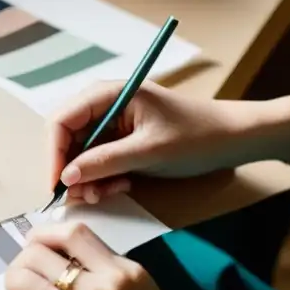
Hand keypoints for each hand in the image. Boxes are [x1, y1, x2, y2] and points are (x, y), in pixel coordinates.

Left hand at [3, 221, 214, 289]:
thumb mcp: (143, 289)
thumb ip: (107, 270)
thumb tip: (64, 259)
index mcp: (121, 270)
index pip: (72, 232)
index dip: (44, 234)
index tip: (36, 245)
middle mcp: (99, 287)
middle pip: (37, 254)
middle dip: (22, 260)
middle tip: (23, 274)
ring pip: (24, 281)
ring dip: (13, 283)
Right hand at [49, 80, 251, 203]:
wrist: (234, 140)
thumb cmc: (196, 136)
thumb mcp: (149, 151)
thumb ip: (105, 161)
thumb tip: (66, 177)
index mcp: (109, 93)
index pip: (62, 120)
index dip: (54, 153)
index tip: (57, 184)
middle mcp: (104, 105)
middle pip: (66, 138)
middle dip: (72, 169)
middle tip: (84, 195)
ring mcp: (112, 124)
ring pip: (80, 154)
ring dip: (88, 178)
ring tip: (109, 192)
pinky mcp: (120, 141)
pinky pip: (97, 162)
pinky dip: (102, 178)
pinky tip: (121, 185)